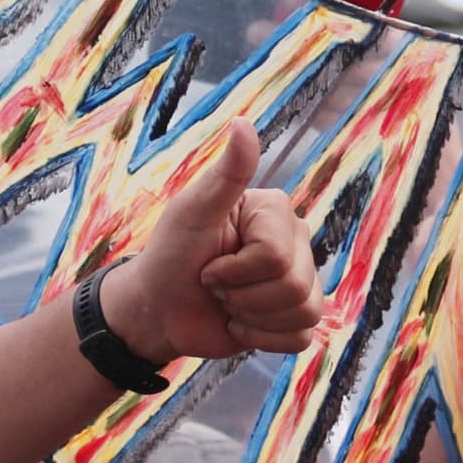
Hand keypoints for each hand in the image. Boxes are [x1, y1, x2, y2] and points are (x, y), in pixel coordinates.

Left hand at [98, 124, 321, 365]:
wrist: (158, 308)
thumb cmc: (171, 254)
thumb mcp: (192, 212)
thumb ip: (225, 175)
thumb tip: (243, 123)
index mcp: (275, 212)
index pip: (276, 255)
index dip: (235, 270)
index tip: (208, 262)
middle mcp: (296, 242)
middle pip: (295, 285)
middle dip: (241, 296)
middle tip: (216, 285)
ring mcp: (300, 279)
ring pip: (304, 312)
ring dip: (252, 318)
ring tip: (228, 303)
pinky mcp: (295, 317)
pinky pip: (301, 337)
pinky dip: (263, 339)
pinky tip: (240, 324)